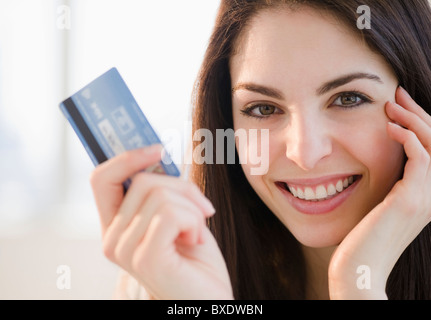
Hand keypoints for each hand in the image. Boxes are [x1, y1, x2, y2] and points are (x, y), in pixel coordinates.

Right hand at [90, 145, 232, 299]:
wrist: (207, 297)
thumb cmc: (194, 258)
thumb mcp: (177, 214)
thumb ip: (162, 190)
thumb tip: (158, 154)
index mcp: (117, 225)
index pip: (102, 178)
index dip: (127, 157)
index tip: (157, 149)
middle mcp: (113, 238)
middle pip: (143, 181)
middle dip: (183, 188)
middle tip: (202, 209)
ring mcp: (126, 250)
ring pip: (160, 194)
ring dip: (193, 208)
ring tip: (196, 232)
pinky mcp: (145, 258)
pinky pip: (172, 214)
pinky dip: (195, 222)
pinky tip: (196, 241)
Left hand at [328, 87, 430, 298]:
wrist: (359, 266)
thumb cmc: (361, 235)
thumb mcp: (378, 201)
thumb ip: (388, 181)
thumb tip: (376, 155)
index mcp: (426, 193)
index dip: (419, 123)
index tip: (398, 104)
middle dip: (418, 113)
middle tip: (396, 93)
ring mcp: (428, 198)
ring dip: (413, 119)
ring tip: (390, 104)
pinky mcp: (413, 201)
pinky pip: (422, 158)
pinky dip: (408, 138)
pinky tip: (388, 127)